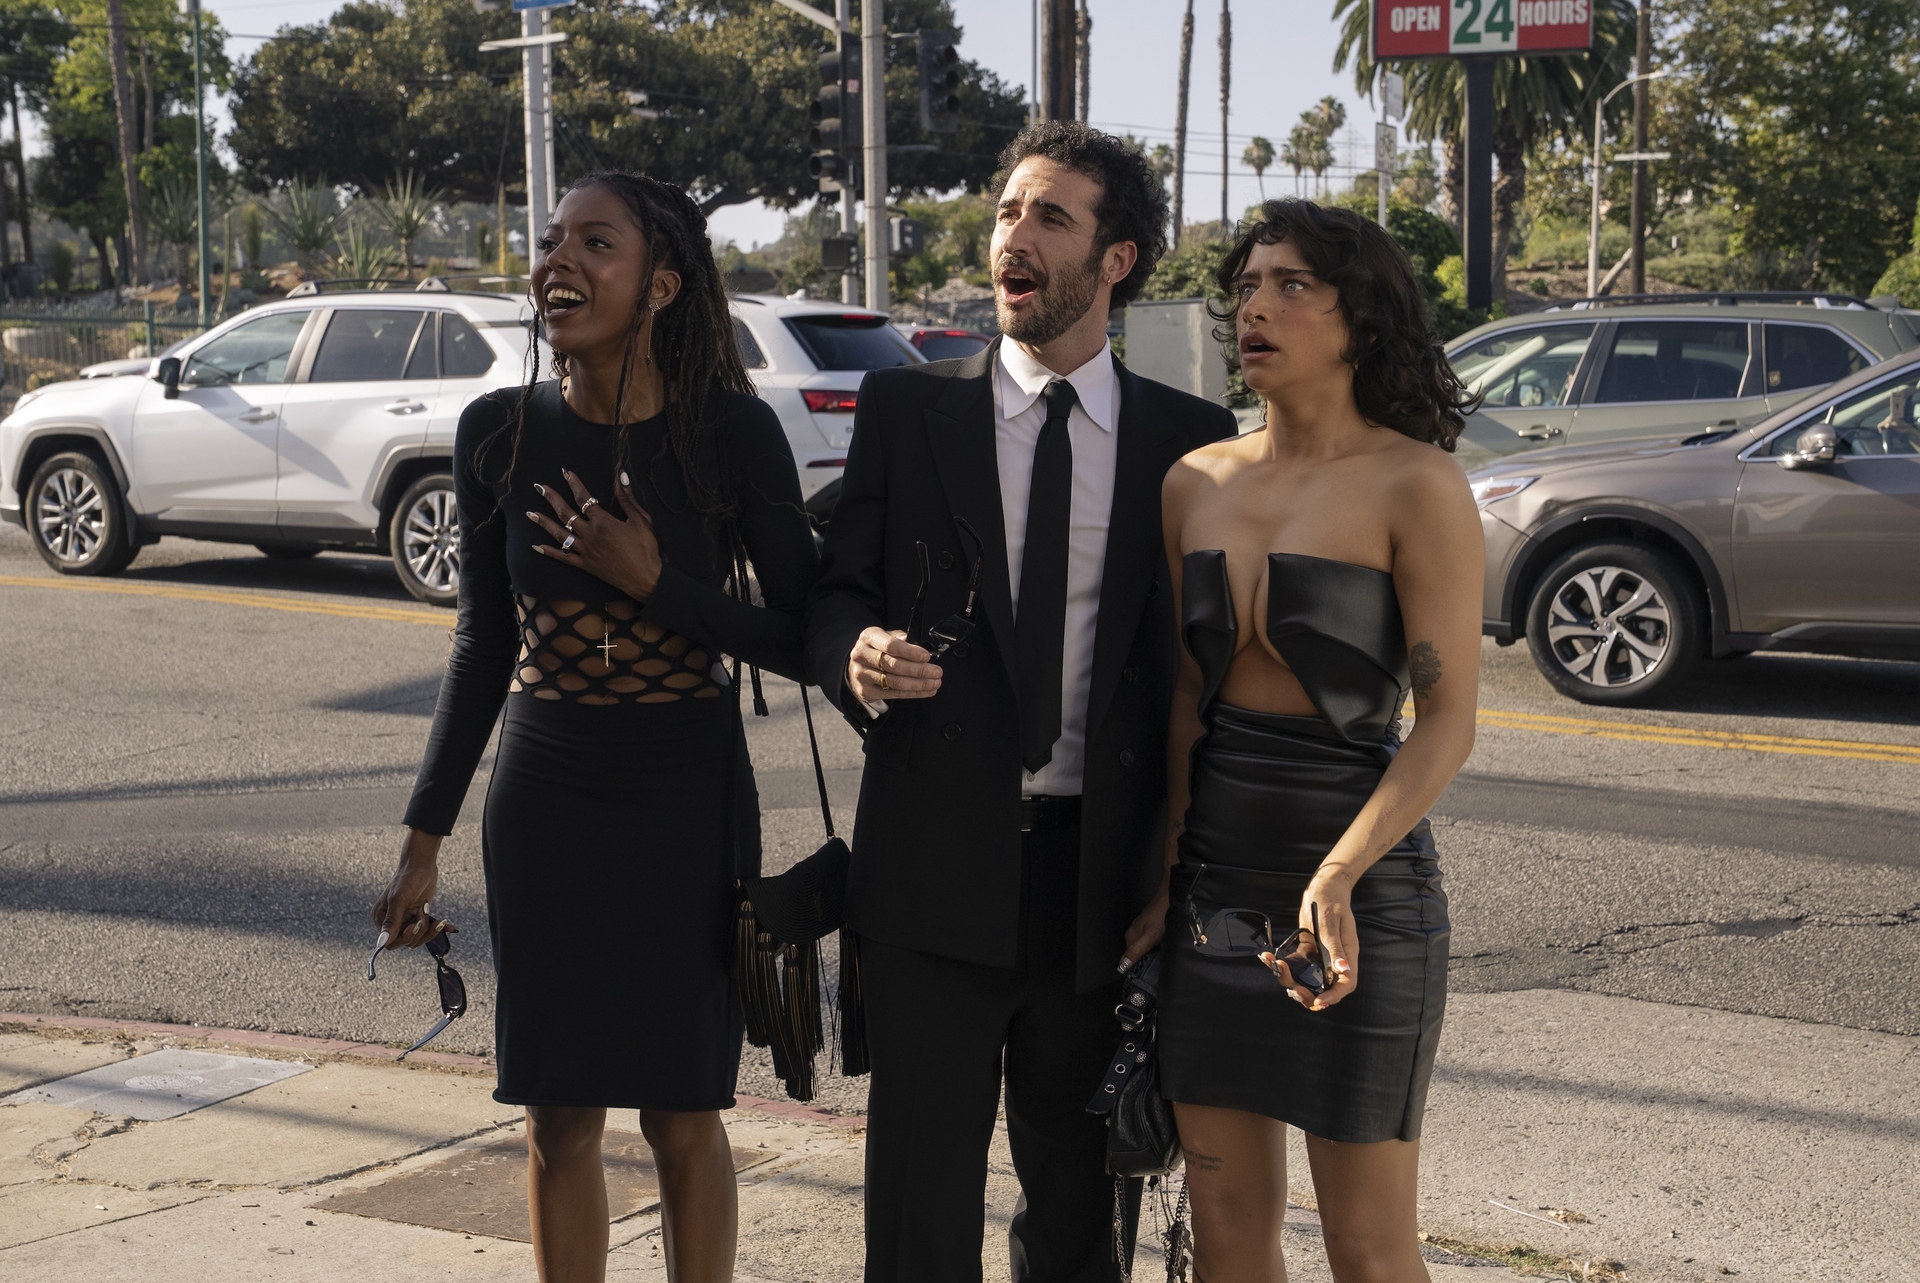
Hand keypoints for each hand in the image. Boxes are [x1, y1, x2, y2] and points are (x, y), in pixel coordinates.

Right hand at [371, 829, 452, 949]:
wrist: (422, 864)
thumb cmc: (408, 879)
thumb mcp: (399, 899)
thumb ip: (391, 921)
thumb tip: (382, 942)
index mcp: (381, 918)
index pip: (390, 942)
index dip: (404, 937)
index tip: (415, 925)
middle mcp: (392, 921)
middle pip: (406, 941)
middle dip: (418, 930)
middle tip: (423, 911)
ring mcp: (406, 919)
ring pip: (418, 938)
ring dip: (427, 927)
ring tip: (427, 907)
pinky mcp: (419, 917)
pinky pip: (428, 930)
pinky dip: (438, 928)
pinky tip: (450, 927)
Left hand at [528, 469, 662, 599]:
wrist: (645, 578)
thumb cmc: (646, 549)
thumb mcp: (641, 520)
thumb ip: (628, 498)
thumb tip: (621, 476)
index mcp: (603, 522)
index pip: (584, 498)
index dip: (574, 484)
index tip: (566, 473)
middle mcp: (590, 534)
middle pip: (566, 513)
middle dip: (552, 498)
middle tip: (539, 488)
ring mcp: (585, 551)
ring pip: (560, 534)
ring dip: (544, 522)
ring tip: (530, 514)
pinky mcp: (585, 565)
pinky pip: (563, 558)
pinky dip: (550, 552)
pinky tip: (537, 547)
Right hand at [846, 626, 941, 701]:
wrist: (856, 665)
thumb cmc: (876, 649)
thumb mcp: (886, 637)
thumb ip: (903, 641)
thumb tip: (922, 650)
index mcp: (869, 637)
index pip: (891, 645)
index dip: (910, 652)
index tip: (926, 656)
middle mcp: (862, 655)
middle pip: (894, 666)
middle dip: (920, 670)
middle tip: (936, 672)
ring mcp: (862, 675)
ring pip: (895, 682)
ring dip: (919, 684)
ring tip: (934, 682)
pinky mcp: (866, 691)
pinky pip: (894, 694)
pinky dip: (913, 693)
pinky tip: (925, 690)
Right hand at [1119, 886, 1169, 969]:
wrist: (1171, 899)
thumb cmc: (1161, 916)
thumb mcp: (1149, 937)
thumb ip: (1136, 951)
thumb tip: (1122, 965)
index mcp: (1130, 936)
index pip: (1128, 958)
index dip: (1137, 966)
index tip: (1146, 972)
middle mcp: (1134, 932)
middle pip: (1137, 953)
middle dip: (1147, 959)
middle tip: (1157, 960)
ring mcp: (1143, 928)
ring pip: (1145, 946)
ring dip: (1153, 951)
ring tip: (1162, 952)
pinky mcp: (1151, 926)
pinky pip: (1152, 940)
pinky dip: (1158, 944)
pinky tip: (1164, 944)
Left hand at [1262, 876, 1356, 1011]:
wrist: (1324, 888)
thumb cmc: (1331, 902)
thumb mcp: (1331, 924)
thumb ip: (1335, 948)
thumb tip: (1344, 970)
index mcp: (1347, 954)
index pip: (1345, 984)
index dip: (1333, 996)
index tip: (1319, 1001)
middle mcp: (1335, 960)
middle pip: (1325, 988)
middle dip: (1309, 994)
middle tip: (1292, 989)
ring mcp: (1321, 957)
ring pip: (1308, 980)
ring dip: (1291, 980)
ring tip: (1276, 966)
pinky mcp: (1308, 952)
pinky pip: (1296, 966)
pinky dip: (1283, 966)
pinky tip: (1269, 958)